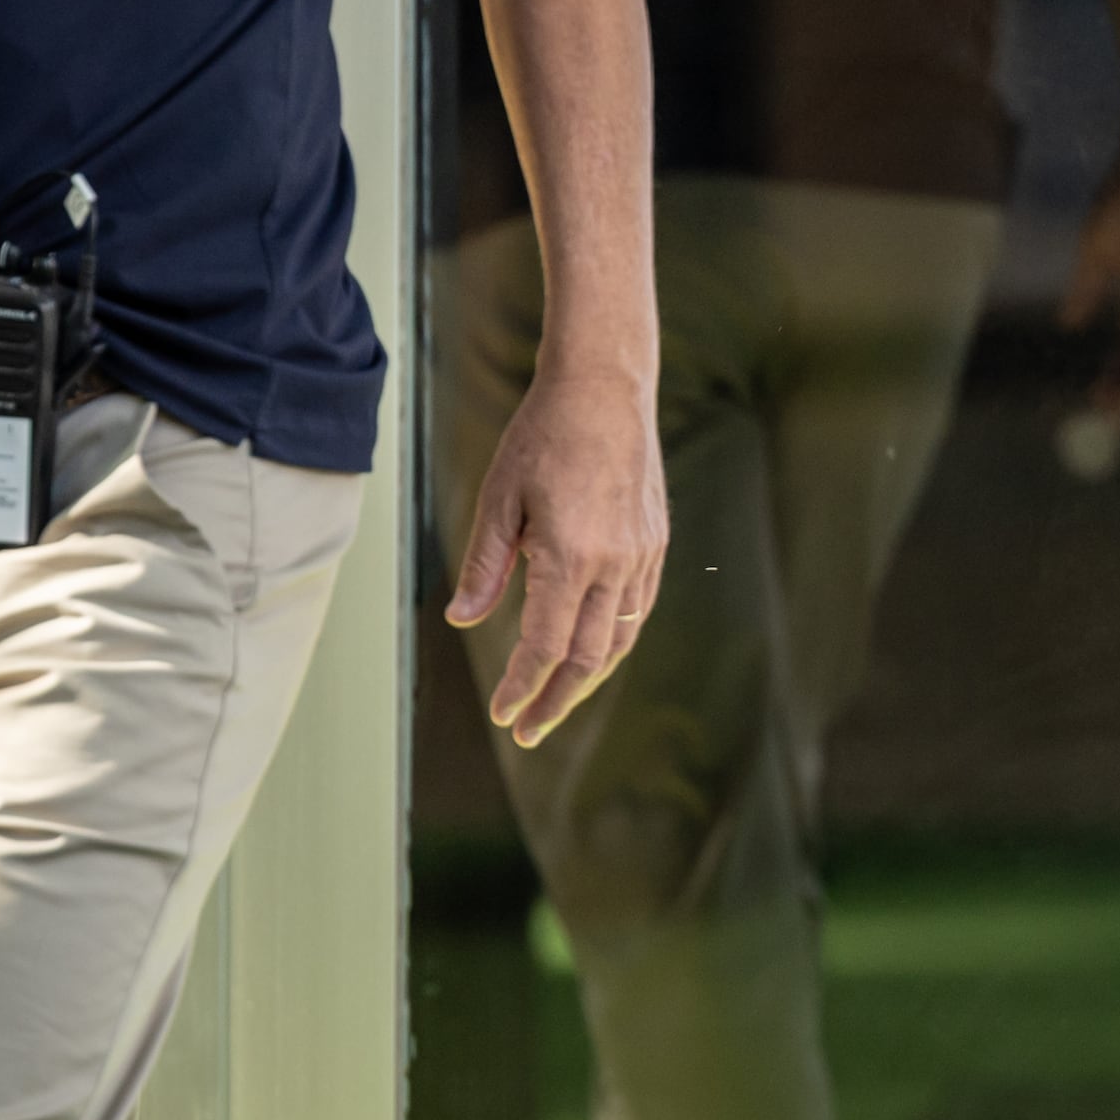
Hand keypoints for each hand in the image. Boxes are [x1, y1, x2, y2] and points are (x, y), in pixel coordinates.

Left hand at [444, 353, 669, 747]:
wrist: (606, 388)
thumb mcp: (499, 497)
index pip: (545, 644)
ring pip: (620, 638)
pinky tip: (591, 650)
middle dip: (557, 700)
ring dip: (588, 677)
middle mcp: (614, 562)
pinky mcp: (655, 542)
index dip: (522, 686)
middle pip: (588, 656)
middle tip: (527, 730)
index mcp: (570, 554)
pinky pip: (637, 607)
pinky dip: (613, 640)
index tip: (503, 714)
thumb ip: (485, 565)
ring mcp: (642, 553)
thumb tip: (464, 621)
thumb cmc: (543, 436)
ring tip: (557, 700)